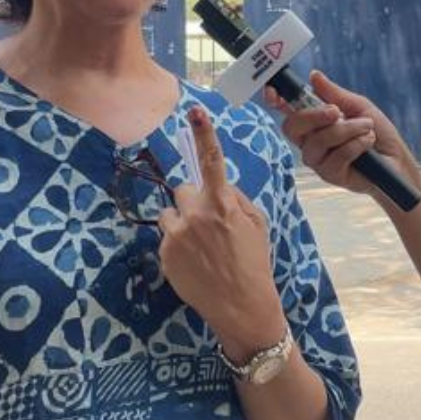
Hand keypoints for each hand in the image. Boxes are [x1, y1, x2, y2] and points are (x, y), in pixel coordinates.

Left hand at [159, 107, 284, 359]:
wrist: (242, 306)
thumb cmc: (253, 263)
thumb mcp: (256, 225)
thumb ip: (235, 199)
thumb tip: (218, 186)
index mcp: (224, 205)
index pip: (213, 163)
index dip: (204, 136)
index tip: (195, 113)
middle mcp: (197, 215)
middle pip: (183, 189)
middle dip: (193, 201)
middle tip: (208, 224)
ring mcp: (177, 234)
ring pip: (171, 213)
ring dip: (181, 223)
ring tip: (200, 247)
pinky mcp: (164, 252)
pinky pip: (166, 236)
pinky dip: (176, 245)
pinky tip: (194, 263)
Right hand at [264, 71, 418, 197]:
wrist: (397, 161)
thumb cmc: (378, 133)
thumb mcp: (358, 106)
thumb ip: (335, 94)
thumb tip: (314, 75)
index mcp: (312, 121)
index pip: (285, 111)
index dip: (275, 100)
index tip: (274, 93)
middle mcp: (308, 140)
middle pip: (291, 127)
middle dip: (313, 116)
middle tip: (337, 112)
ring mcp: (317, 159)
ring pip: (317, 141)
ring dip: (347, 130)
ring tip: (367, 128)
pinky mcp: (329, 174)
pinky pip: (335, 156)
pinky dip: (356, 145)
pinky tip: (368, 143)